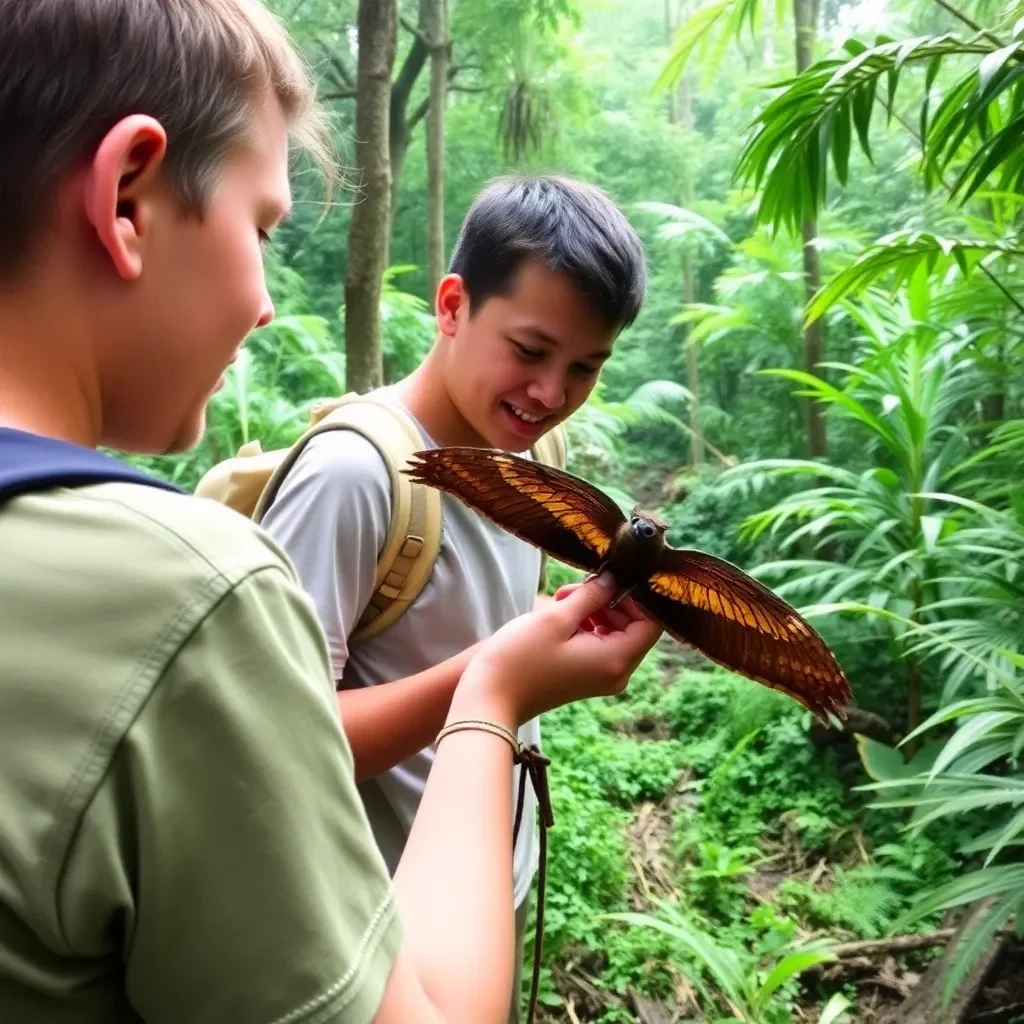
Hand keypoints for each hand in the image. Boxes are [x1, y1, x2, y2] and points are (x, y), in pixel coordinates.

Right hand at [451, 573, 662, 726]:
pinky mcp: (585, 677)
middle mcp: (617, 673)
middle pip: (634, 627)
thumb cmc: (521, 657)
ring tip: (563, 599)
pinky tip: (562, 615)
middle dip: (611, 600)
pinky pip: (600, 644)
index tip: (611, 578)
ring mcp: (601, 678)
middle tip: (578, 587)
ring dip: (596, 610)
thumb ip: (592, 594)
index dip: (636, 596)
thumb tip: (614, 579)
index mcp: (617, 660)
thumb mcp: (558, 617)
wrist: (489, 699)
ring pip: (616, 633)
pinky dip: (587, 626)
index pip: (652, 623)